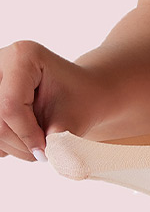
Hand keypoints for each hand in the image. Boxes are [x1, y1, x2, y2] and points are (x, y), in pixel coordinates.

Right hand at [0, 40, 106, 161]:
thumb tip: (40, 155)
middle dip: (21, 142)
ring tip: (38, 146)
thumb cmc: (79, 101)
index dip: (26, 135)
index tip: (45, 151)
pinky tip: (25, 140)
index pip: (10, 104)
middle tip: (44, 151)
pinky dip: (7, 144)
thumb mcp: (72, 119)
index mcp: (22, 56)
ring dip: (15, 146)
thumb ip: (55, 139)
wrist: (78, 94)